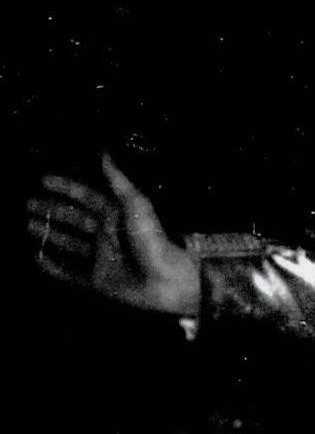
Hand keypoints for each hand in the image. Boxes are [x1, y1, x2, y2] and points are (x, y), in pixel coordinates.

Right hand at [28, 155, 200, 317]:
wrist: (168, 281)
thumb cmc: (155, 240)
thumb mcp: (137, 205)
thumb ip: (118, 180)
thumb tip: (104, 152)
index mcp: (114, 214)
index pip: (85, 196)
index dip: (66, 188)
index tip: (44, 181)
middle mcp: (106, 234)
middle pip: (73, 218)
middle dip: (52, 210)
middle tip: (28, 204)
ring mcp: (101, 257)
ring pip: (69, 243)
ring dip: (50, 233)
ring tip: (27, 225)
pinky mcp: (99, 280)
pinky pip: (72, 272)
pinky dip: (54, 267)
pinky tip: (38, 258)